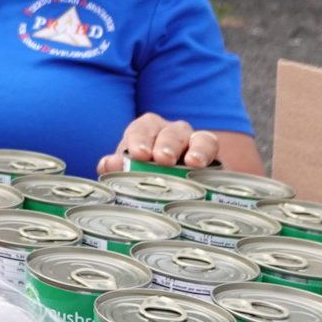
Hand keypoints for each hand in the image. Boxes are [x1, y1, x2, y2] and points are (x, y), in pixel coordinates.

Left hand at [99, 116, 219, 176]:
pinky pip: (214, 150)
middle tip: (162, 159)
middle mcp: (173, 134)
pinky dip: (209, 155)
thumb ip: (118, 167)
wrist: (176, 193)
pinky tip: (204, 167)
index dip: (140, 139)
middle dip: (166, 144)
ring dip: (196, 149)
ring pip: (199, 138)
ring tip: (192, 163)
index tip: (139, 154)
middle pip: (172, 131)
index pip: (143, 128)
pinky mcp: (214, 159)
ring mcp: (196, 144)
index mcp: (147, 132)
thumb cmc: (146, 179)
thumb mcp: (130, 172)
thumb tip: (107, 164)